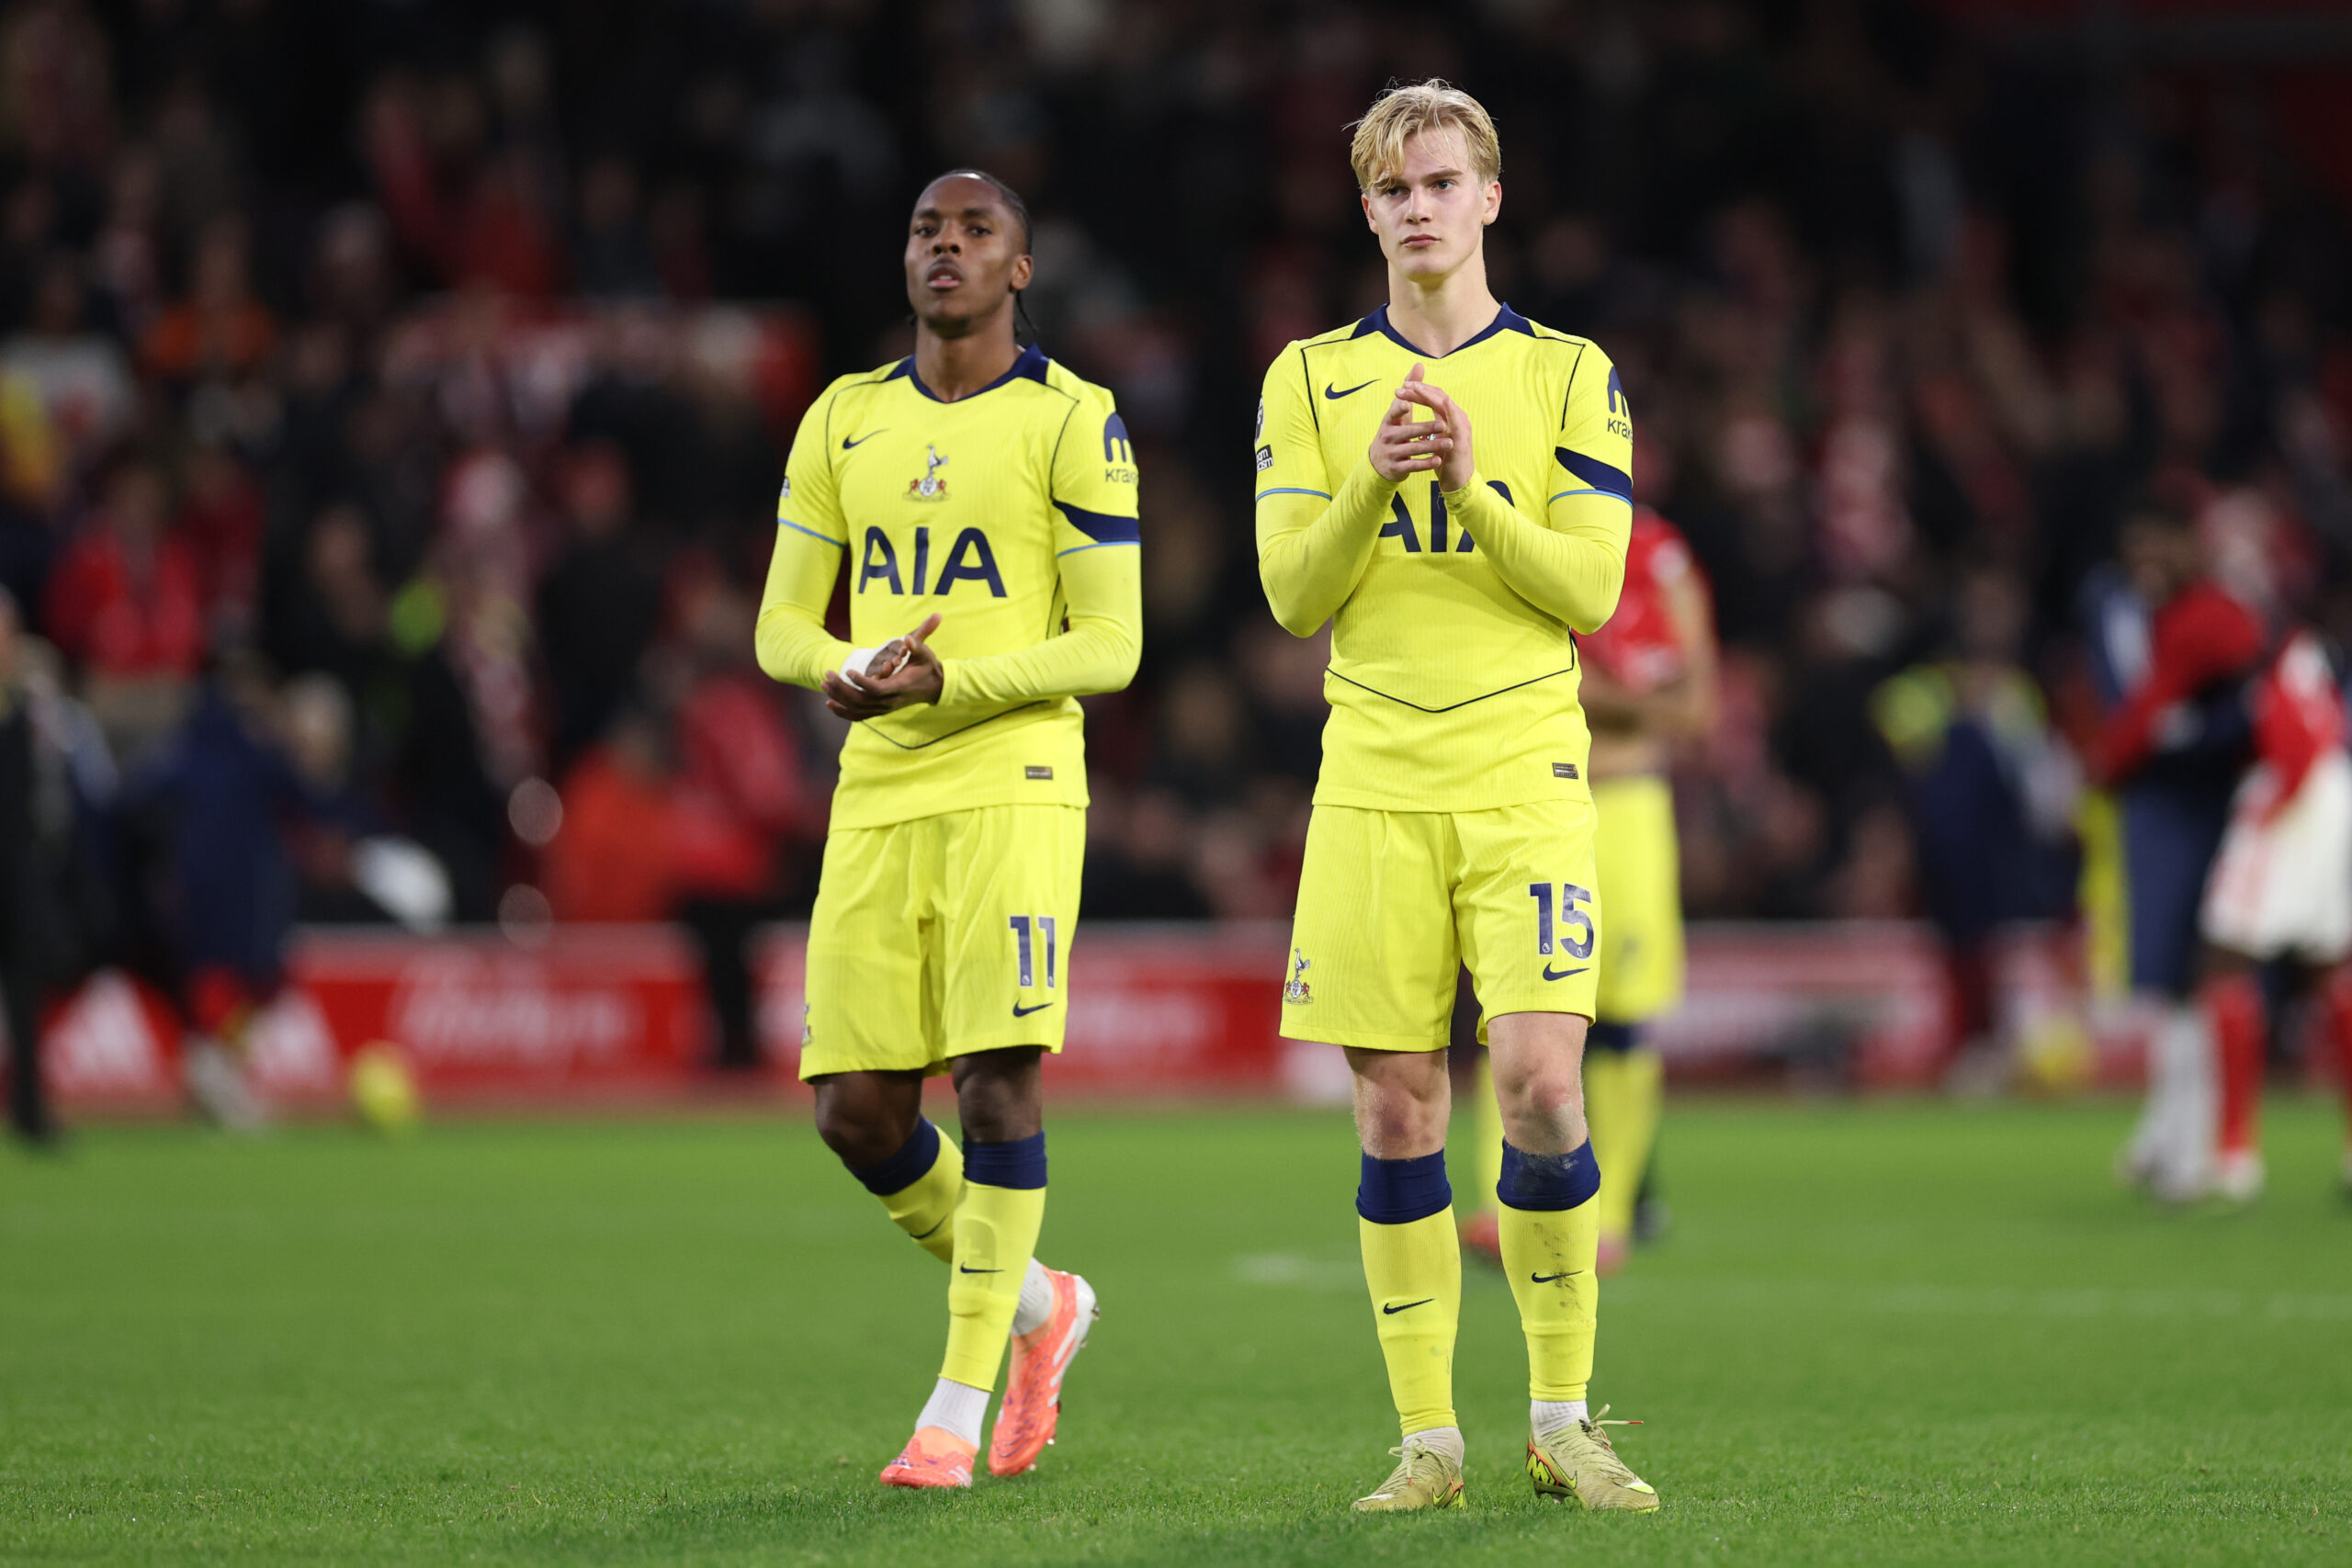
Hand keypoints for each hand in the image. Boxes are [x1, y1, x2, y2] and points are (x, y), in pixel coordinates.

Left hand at [822, 613, 943, 719]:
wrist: (935, 687)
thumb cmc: (928, 667)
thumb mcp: (925, 654)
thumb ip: (916, 646)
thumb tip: (907, 638)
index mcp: (899, 687)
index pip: (876, 689)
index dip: (860, 682)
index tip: (848, 670)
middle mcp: (890, 702)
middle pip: (861, 700)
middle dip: (842, 688)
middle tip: (828, 675)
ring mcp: (885, 708)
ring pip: (857, 709)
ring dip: (838, 698)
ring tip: (824, 685)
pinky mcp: (880, 711)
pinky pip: (859, 716)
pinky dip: (843, 712)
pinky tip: (830, 703)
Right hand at [1367, 363, 1452, 482]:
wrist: (1379, 464)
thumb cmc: (1394, 431)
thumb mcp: (1398, 412)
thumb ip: (1409, 389)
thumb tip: (1419, 365)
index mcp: (1388, 421)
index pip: (1394, 412)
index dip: (1400, 408)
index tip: (1408, 403)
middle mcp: (1387, 436)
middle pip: (1408, 431)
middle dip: (1426, 428)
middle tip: (1443, 425)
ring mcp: (1391, 453)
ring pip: (1413, 449)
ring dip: (1432, 446)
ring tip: (1449, 444)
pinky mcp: (1396, 468)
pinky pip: (1412, 466)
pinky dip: (1426, 464)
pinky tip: (1438, 461)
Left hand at [1394, 368, 1474, 492]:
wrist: (1457, 481)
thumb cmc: (1445, 461)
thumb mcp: (1434, 442)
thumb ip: (1428, 430)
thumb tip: (1417, 426)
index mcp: (1449, 418)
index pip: (1433, 398)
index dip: (1418, 391)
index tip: (1402, 387)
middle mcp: (1457, 418)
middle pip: (1438, 396)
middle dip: (1421, 389)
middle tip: (1404, 384)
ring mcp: (1461, 426)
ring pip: (1446, 403)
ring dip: (1430, 395)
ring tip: (1414, 388)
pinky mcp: (1462, 437)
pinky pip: (1457, 420)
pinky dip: (1451, 409)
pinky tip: (1443, 401)